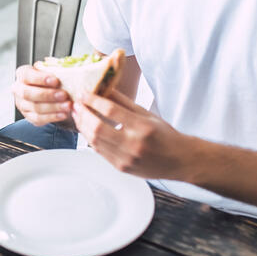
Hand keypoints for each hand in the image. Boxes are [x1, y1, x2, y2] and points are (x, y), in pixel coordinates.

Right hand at [10, 65, 72, 125]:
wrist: (48, 92)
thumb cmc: (49, 79)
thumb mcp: (51, 70)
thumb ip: (54, 68)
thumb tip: (64, 68)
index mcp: (22, 74)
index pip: (27, 75)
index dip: (40, 78)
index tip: (55, 80)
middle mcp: (18, 89)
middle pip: (28, 93)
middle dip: (47, 95)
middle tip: (63, 95)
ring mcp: (22, 104)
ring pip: (35, 107)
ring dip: (53, 107)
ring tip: (67, 105)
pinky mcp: (29, 116)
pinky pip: (39, 118)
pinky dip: (53, 117)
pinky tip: (63, 114)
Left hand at [72, 89, 190, 178]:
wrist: (180, 161)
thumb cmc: (165, 135)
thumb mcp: (147, 114)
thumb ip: (124, 101)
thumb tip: (104, 87)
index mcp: (142, 127)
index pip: (110, 111)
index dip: (93, 100)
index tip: (83, 93)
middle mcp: (133, 144)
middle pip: (98, 127)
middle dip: (83, 113)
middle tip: (76, 104)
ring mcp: (126, 159)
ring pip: (95, 141)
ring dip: (82, 126)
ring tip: (78, 114)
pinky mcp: (121, 168)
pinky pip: (99, 151)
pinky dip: (90, 138)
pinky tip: (86, 129)